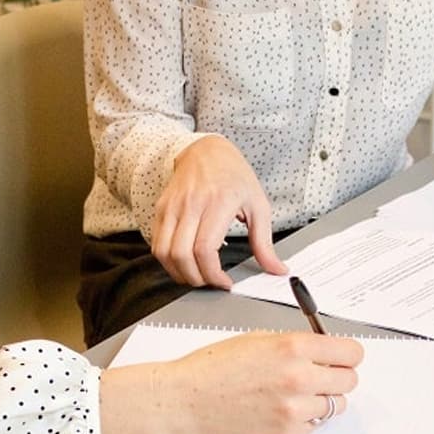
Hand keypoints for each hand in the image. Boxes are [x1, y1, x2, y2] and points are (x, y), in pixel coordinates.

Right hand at [99, 331, 363, 433]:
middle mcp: (300, 378)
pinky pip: (315, 425)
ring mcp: (295, 409)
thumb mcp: (259, 338)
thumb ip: (297, 344)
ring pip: (336, 405)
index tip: (341, 357)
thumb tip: (325, 351)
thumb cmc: (215, 366)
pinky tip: (282, 409)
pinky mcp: (286, 433)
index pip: (352, 353)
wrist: (187, 398)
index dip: (347, 354)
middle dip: (337, 376)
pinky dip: (305, 418)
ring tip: (297, 394)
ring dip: (323, 399)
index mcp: (294, 347)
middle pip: (350, 380)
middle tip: (320, 375)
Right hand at [151, 137, 287, 288]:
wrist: (206, 151)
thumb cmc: (234, 176)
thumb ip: (265, 242)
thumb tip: (277, 269)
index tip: (224, 282)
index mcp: (218, 203)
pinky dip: (168, 261)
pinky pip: (157, 244)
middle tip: (210, 282)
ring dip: (178, 273)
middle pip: (181, 255)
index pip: (205, 249)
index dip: (212, 274)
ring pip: (163, 253)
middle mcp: (191, 204)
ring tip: (196, 275)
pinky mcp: (161, 209)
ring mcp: (172, 207)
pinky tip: (184, 262)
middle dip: (196, 279)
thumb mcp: (258, 205)